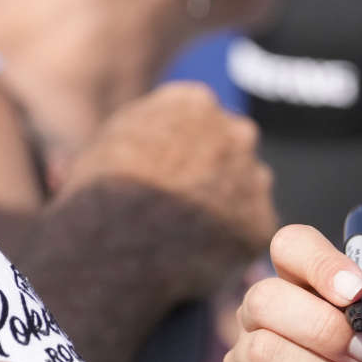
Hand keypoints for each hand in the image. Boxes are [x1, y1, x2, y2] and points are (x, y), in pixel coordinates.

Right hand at [62, 81, 277, 291]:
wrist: (113, 244)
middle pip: (232, 149)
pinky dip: (231, 246)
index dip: (183, 149)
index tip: (167, 173)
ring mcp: (254, 179)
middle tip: (182, 206)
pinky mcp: (260, 225)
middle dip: (214, 172)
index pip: (201, 118)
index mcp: (196, 104)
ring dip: (228, 207)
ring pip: (247, 190)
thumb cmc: (100, 192)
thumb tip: (169, 135)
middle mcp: (235, 133)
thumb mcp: (113, 137)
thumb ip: (154, 124)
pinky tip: (198, 258)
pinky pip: (249, 234)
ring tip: (186, 235)